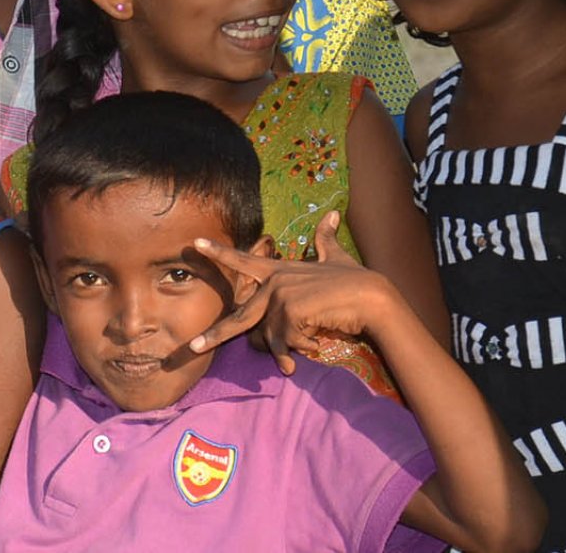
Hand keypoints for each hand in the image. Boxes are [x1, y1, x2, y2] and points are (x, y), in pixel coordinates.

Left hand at [185, 212, 398, 372]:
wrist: (373, 297)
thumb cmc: (356, 281)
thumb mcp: (337, 257)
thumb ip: (326, 239)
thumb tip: (332, 214)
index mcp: (280, 270)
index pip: (244, 260)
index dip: (219, 253)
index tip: (195, 245)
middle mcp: (274, 283)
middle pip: (239, 316)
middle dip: (214, 334)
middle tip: (192, 347)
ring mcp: (279, 297)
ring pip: (268, 337)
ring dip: (287, 350)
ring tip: (307, 349)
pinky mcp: (288, 312)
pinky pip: (284, 343)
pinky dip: (298, 352)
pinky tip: (316, 346)